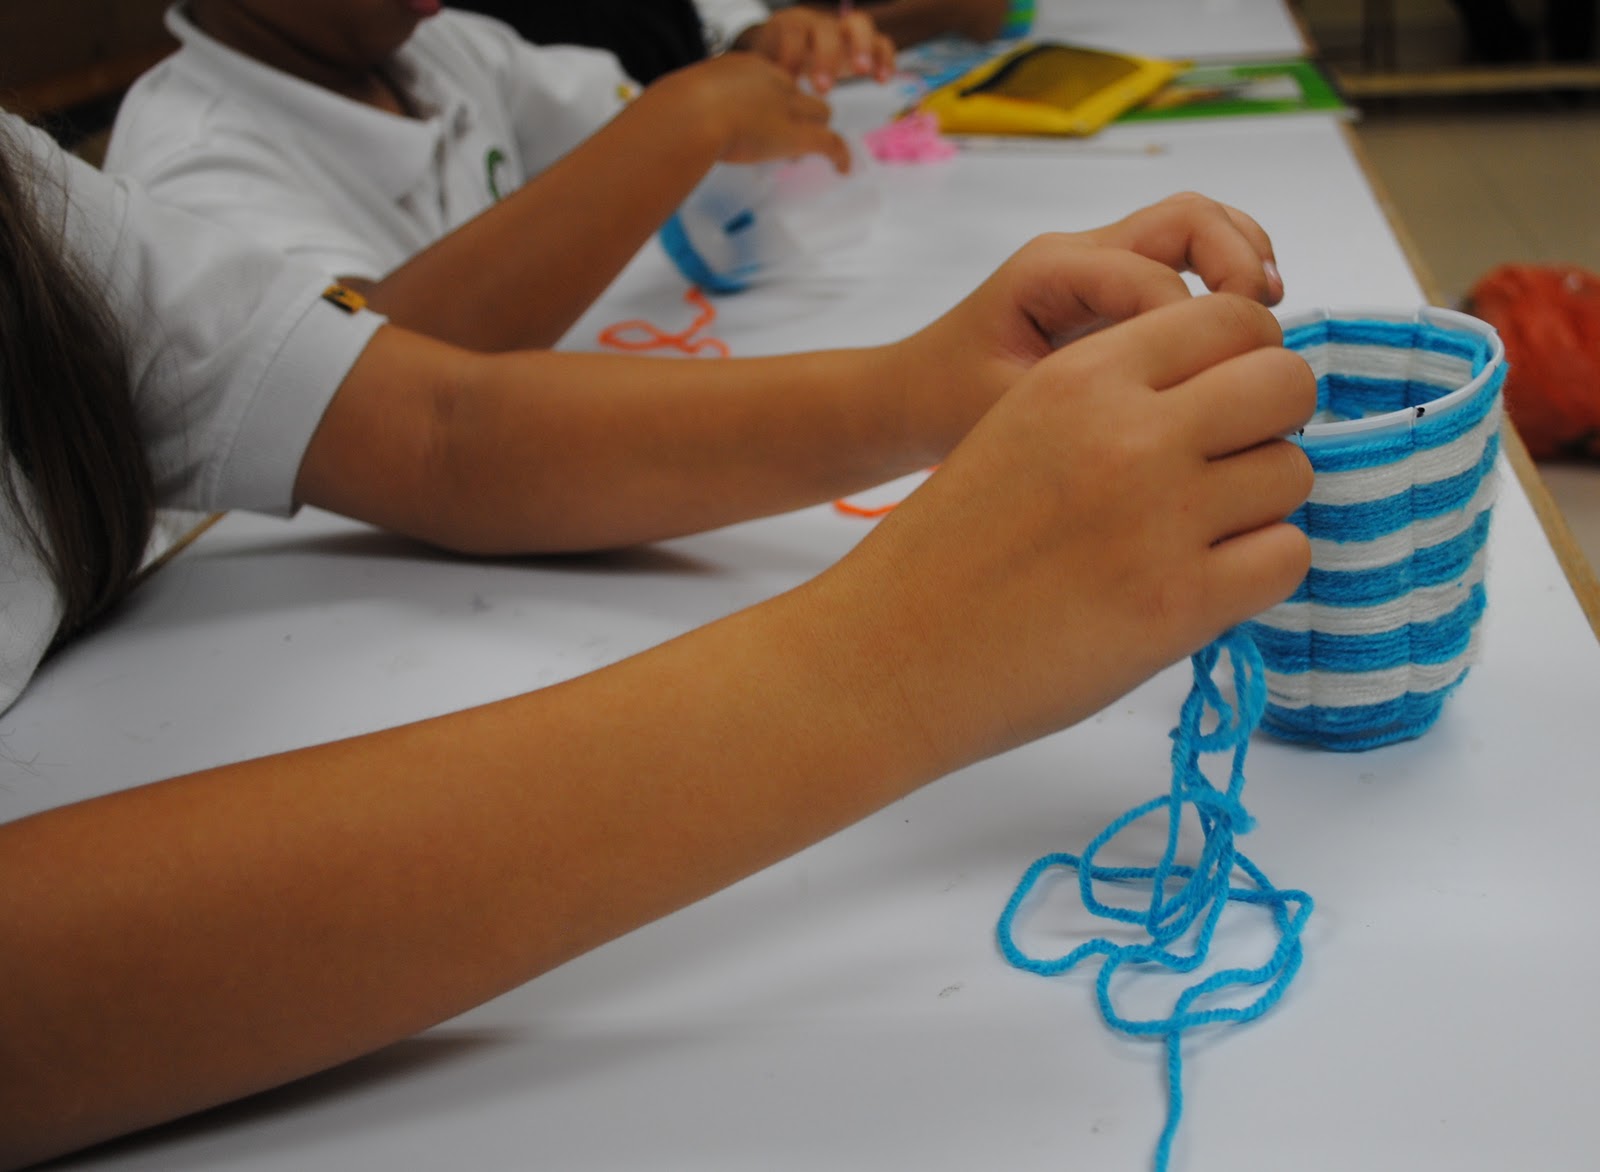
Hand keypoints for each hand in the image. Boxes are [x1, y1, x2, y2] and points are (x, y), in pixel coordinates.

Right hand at [666, 52, 852, 171]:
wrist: (692, 112)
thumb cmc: (676, 111)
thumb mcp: (677, 102)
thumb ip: (681, 111)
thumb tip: (664, 129)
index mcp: (742, 68)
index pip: (768, 79)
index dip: (770, 100)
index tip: (761, 116)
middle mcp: (771, 81)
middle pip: (800, 92)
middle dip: (800, 112)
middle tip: (791, 138)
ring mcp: (787, 107)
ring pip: (820, 113)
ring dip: (819, 131)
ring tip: (824, 153)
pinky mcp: (796, 135)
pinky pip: (830, 142)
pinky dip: (840, 155)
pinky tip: (845, 169)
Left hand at [734, 9, 897, 91]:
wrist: (784, 56)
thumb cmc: (773, 71)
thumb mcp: (764, 77)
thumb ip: (766, 93)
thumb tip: (768, 131)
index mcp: (789, 27)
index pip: (791, 32)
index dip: (791, 56)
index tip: (788, 84)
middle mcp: (817, 24)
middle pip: (825, 28)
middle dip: (826, 57)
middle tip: (823, 88)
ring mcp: (843, 31)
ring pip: (859, 24)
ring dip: (862, 48)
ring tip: (863, 73)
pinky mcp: (863, 45)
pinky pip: (881, 42)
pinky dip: (885, 57)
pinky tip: (882, 80)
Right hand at [812, 294, 1315, 773]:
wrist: (890, 652)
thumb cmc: (947, 548)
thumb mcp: (1016, 426)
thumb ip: (1113, 397)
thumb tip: (1227, 393)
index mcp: (1082, 376)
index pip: (1233, 319)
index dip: (1248, 358)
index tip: (1226, 400)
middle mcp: (1130, 433)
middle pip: (1286, 385)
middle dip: (1272, 422)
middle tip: (1228, 467)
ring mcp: (1161, 519)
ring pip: (1292, 475)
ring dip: (1260, 505)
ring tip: (1195, 537)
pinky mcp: (1181, 605)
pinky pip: (1286, 556)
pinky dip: (1256, 570)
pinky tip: (1199, 584)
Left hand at [887, 193, 1287, 456]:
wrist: (909, 398)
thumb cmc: (947, 407)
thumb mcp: (1010, 415)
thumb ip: (1086, 405)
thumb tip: (1183, 412)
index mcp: (1048, 273)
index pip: (1149, 279)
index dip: (1193, 327)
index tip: (1210, 386)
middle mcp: (1079, 254)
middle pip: (1186, 217)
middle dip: (1236, 262)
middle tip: (1263, 321)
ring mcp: (1099, 264)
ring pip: (1194, 225)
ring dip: (1241, 259)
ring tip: (1269, 312)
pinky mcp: (1112, 287)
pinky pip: (1184, 258)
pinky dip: (1225, 276)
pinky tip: (1243, 329)